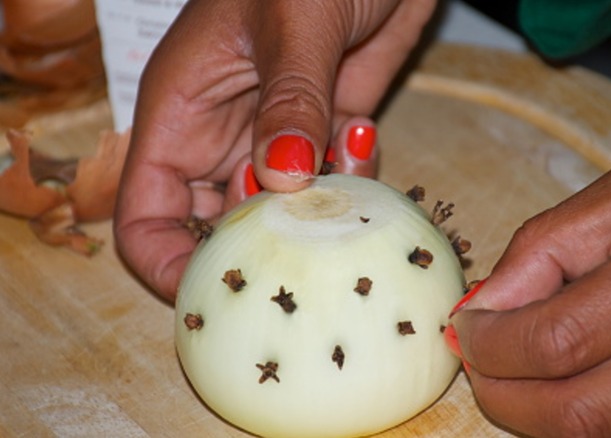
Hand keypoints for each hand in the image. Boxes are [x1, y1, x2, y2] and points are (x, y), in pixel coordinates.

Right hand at [113, 0, 435, 300]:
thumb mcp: (292, 21)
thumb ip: (288, 100)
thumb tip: (282, 181)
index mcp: (183, 112)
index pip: (145, 213)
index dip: (167, 263)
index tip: (219, 289)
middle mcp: (223, 135)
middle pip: (214, 229)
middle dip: (256, 249)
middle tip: (304, 242)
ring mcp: (278, 136)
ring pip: (281, 215)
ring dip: (314, 214)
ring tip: (342, 166)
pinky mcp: (327, 129)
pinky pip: (332, 184)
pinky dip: (351, 181)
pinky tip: (363, 132)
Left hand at [449, 107, 610, 436]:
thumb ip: (546, 248)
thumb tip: (484, 312)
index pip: (559, 341)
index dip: (492, 346)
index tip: (468, 330)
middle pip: (581, 413)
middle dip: (505, 399)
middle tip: (480, 362)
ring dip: (547, 416)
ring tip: (524, 369)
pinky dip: (600, 416)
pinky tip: (580, 376)